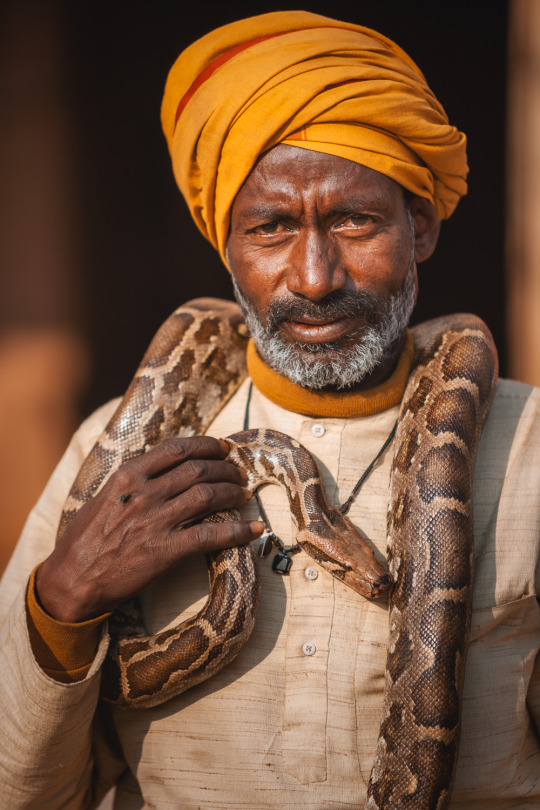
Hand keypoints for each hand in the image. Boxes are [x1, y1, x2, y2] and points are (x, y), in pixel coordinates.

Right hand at [36, 437, 263, 622]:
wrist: (72, 579)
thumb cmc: (85, 540)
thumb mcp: (103, 498)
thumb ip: (132, 483)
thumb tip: (161, 472)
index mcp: (128, 476)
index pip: (176, 450)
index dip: (206, 446)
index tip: (222, 448)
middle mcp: (145, 494)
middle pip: (198, 470)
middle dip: (225, 468)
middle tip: (239, 472)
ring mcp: (156, 521)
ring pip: (208, 496)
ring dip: (232, 492)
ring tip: (244, 494)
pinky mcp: (166, 551)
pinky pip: (211, 536)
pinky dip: (237, 531)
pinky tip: (253, 529)